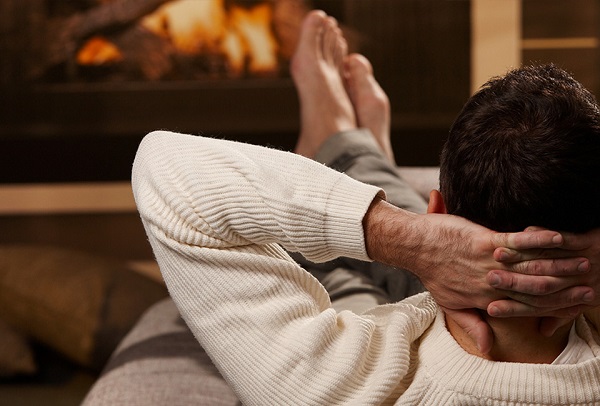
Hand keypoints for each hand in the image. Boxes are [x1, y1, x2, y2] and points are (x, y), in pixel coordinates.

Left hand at [363, 201, 592, 350]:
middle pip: (535, 288)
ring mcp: (487, 262)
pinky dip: (538, 239)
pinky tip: (557, 236)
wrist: (413, 246)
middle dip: (566, 286)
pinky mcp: (483, 240)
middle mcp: (491, 283)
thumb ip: (472, 325)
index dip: (554, 307)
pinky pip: (516, 241)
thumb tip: (487, 349)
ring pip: (530, 266)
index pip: (527, 306)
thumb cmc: (432, 272)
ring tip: (582, 260)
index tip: (577, 303)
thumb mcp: (450, 305)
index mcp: (486, 299)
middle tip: (591, 283)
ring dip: (559, 263)